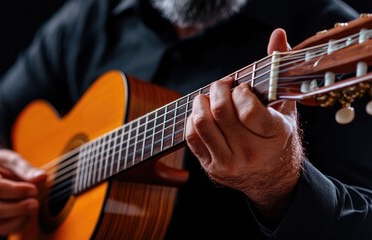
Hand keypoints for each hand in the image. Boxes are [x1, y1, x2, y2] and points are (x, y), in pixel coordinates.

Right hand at [0, 149, 46, 234]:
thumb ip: (25, 168)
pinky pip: (4, 229)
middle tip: (36, 202)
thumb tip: (41, 177)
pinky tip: (29, 213)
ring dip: (20, 217)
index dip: (16, 191)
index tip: (34, 189)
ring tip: (34, 205)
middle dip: (19, 208)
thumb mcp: (11, 159)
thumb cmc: (1, 165)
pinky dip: (20, 223)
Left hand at [185, 28, 302, 214]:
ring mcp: (229, 163)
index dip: (240, 92)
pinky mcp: (212, 168)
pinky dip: (192, 119)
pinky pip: (192, 138)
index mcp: (274, 136)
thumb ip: (279, 72)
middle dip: (217, 89)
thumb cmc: (280, 139)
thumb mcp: (287, 108)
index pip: (248, 109)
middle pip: (220, 112)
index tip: (241, 88)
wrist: (274, 180)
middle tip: (222, 85)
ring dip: (201, 102)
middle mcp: (251, 153)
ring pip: (202, 124)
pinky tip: (202, 114)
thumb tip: (278, 35)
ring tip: (208, 97)